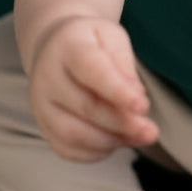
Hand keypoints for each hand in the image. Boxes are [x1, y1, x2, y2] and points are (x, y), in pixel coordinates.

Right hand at [28, 17, 157, 161]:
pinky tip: (116, 141)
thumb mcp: (112, 38)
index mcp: (68, 46)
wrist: (56, 48)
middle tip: (151, 131)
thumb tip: (135, 97)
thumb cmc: (91, 43)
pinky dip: (96, 152)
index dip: (118, 91)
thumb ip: (124, 66)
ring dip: (111, 140)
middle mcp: (47, 77)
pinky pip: (68, 149)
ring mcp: (41, 105)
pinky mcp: (44, 127)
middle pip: (86, 106)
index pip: (91, 70)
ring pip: (74, 134)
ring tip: (138, 136)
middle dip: (123, 123)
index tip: (143, 106)